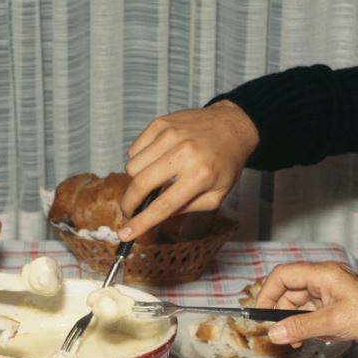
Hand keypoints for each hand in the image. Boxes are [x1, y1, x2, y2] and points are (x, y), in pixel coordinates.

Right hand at [118, 101, 257, 240]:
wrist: (232, 124)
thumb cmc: (225, 163)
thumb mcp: (216, 196)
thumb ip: (186, 208)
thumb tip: (155, 215)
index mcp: (201, 175)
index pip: (163, 205)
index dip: (141, 223)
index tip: (125, 234)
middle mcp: (184, 153)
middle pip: (141, 184)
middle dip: (128, 204)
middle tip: (129, 211)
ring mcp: (170, 135)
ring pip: (132, 167)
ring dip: (136, 179)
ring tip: (152, 178)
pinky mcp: (160, 123)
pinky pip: (134, 149)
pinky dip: (138, 160)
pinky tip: (154, 161)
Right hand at [257, 262, 357, 347]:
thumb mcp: (334, 323)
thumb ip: (300, 327)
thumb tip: (274, 332)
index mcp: (323, 273)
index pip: (283, 275)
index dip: (267, 293)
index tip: (260, 314)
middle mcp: (324, 280)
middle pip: (288, 292)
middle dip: (281, 314)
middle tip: (279, 334)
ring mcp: (329, 293)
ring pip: (298, 306)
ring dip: (295, 324)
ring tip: (298, 341)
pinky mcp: (334, 306)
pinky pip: (311, 315)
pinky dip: (307, 327)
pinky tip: (315, 338)